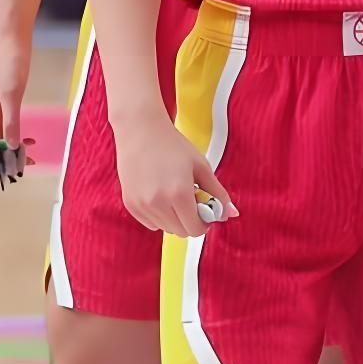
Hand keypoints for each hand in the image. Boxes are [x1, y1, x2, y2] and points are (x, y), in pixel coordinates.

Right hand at [0, 35, 34, 175]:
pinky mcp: (2, 107)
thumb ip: (11, 120)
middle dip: (1, 159)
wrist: (13, 42)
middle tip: (23, 167)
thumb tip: (12, 146)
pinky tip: (31, 140)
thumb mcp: (11, 94)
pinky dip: (16, 137)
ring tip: (30, 158)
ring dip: (11, 150)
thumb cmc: (9, 64)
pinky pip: (6, 129)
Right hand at [115, 114, 236, 237]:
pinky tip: (161, 194)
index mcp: (178, 194)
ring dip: (175, 219)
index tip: (206, 210)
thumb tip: (232, 214)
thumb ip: (218, 193)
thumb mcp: (202, 167)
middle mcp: (157, 203)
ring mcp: (141, 205)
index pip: (195, 229)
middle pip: (181, 232)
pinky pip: (150, 223)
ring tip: (175, 193)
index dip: (205, 222)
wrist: (141, 131)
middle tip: (193, 199)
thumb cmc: (173, 146)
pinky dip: (159, 215)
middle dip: (191, 220)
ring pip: (165, 228)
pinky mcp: (130, 204)